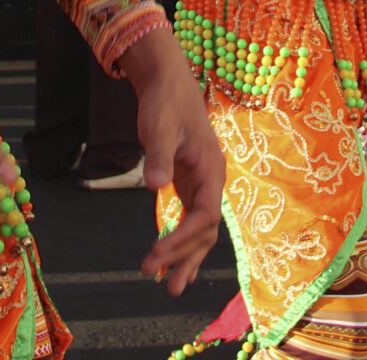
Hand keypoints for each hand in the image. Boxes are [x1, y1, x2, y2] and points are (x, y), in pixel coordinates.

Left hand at [119, 30, 225, 294]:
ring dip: (186, 257)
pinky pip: (191, 218)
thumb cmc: (165, 102)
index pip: (205, 215)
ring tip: (169, 286)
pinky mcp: (190, 182)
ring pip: (201, 229)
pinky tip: (170, 258)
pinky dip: (181, 239)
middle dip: (186, 258)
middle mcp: (212, 179)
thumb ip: (158, 157)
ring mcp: (203, 182)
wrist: (168, 80)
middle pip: (206, 230)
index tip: (157, 254)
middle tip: (162, 285)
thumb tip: (153, 186)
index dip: (183, 238)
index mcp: (211, 168)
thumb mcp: (157, 127)